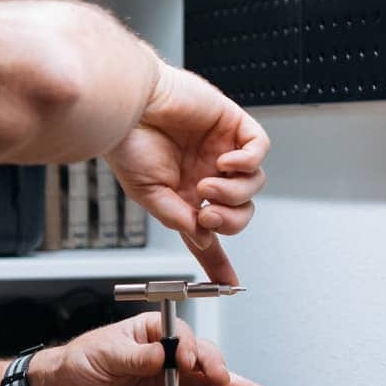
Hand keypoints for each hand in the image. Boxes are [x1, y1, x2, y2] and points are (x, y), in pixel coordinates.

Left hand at [29, 313, 266, 385]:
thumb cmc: (82, 362)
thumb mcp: (106, 353)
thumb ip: (136, 356)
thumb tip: (160, 354)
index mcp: (153, 332)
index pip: (182, 337)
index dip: (189, 350)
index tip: (186, 364)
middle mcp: (169, 355)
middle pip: (204, 359)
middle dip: (219, 369)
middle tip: (226, 380)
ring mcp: (173, 382)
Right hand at [106, 65, 267, 285]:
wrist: (127, 102)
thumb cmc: (127, 140)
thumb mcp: (146, 193)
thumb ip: (176, 218)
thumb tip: (204, 237)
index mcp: (186, 194)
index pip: (210, 232)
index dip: (219, 260)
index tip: (229, 284)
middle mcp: (207, 174)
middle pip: (240, 213)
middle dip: (230, 221)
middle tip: (208, 213)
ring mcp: (222, 150)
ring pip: (253, 184)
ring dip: (234, 193)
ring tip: (208, 184)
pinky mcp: (232, 124)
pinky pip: (258, 149)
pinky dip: (247, 162)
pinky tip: (225, 163)